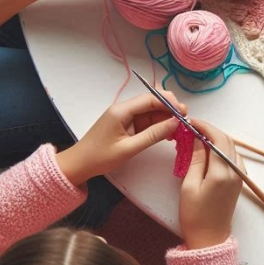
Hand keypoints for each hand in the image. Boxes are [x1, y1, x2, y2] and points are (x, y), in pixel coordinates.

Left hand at [56, 91, 184, 185]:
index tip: (184, 113)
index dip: (169, 103)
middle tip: (185, 120)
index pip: (150, 98)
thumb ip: (153, 135)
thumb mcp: (128, 148)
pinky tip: (167, 133)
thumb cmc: (100, 157)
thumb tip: (175, 123)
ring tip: (179, 129)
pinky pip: (146, 120)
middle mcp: (124, 108)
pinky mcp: (126, 124)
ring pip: (151, 111)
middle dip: (170, 109)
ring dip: (165, 118)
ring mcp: (125, 116)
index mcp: (122, 110)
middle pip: (152, 102)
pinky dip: (157, 125)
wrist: (77, 166)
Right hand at [179, 121, 242, 248]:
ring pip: (231, 147)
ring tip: (197, 138)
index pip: (217, 139)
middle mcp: (235, 171)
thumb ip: (195, 160)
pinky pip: (232, 157)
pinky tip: (209, 151)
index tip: (192, 122)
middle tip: (192, 129)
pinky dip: (221, 149)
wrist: (209, 239)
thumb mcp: (189, 186)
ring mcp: (239, 175)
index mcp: (222, 172)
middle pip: (226, 140)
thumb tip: (198, 139)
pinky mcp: (238, 180)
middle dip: (210, 131)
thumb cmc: (194, 216)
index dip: (205, 127)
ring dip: (216, 139)